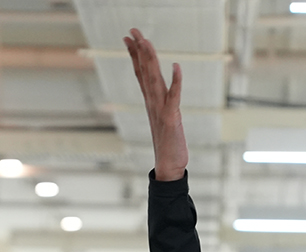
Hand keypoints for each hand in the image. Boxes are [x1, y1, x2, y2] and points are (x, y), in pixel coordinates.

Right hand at [124, 28, 187, 180]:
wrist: (169, 166)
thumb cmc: (168, 145)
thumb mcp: (164, 120)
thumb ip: (162, 107)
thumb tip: (160, 98)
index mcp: (151, 102)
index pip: (140, 73)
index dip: (135, 55)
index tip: (129, 38)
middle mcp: (153, 102)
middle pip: (144, 71)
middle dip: (139, 49)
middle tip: (133, 30)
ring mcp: (161, 109)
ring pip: (154, 79)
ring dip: (151, 59)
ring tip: (146, 41)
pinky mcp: (171, 117)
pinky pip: (174, 96)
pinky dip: (176, 81)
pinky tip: (176, 66)